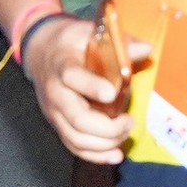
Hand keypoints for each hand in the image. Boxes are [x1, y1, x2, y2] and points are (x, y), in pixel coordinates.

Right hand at [25, 16, 139, 165]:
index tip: (112, 93)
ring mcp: (54, 112)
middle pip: (76, 118)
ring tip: (126, 133)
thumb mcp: (88, 31)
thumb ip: (118, 42)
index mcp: (62, 64)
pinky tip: (115, 155)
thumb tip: (147, 49)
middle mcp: (55, 92)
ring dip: (104, 143)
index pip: (72, 77)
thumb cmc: (68, 41)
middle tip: (129, 121)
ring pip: (75, 138)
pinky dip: (95, 155)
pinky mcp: (58, 125)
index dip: (91, 87)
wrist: (40, 50)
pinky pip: (73, 146)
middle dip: (107, 127)